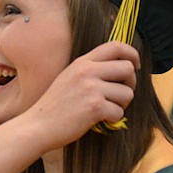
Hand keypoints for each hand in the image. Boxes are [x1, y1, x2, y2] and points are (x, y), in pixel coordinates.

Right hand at [21, 41, 137, 150]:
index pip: (115, 46)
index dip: (132, 54)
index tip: (135, 65)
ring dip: (122, 105)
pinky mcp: (94, 107)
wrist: (38, 125)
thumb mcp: (69, 78)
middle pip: (127, 68)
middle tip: (121, 95)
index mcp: (82, 62)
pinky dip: (113, 120)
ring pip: (127, 93)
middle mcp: (87, 71)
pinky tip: (100, 120)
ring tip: (107, 109)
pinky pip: (119, 112)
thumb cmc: (55, 106)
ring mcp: (91, 88)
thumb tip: (121, 69)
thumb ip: (90, 70)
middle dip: (130, 84)